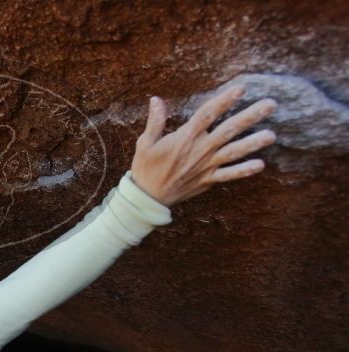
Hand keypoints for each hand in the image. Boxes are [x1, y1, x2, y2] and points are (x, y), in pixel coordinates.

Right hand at [130, 84, 277, 206]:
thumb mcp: (145, 143)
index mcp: (184, 138)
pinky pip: (228, 175)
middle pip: (228, 130)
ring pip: (233, 152)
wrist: (148, 197)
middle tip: (271, 105)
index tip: (242, 88)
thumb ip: (155, 121)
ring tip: (271, 135)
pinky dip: (243, 171)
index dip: (224, 100)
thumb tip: (156, 100)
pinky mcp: (207, 180)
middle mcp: (199, 150)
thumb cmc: (146, 167)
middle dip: (250, 117)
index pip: (208, 114)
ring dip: (253, 143)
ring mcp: (205, 166)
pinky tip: (260, 165)